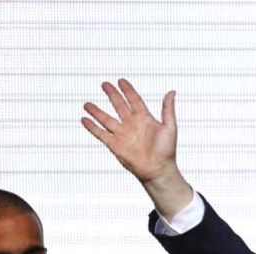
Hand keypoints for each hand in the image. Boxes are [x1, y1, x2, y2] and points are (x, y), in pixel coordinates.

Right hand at [82, 79, 192, 220]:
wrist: (158, 169)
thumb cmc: (167, 151)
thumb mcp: (169, 127)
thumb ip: (168, 109)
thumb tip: (171, 91)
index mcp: (145, 119)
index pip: (134, 100)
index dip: (128, 90)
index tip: (121, 81)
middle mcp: (132, 124)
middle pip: (119, 106)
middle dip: (112, 95)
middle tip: (104, 84)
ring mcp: (122, 134)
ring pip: (106, 119)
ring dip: (97, 111)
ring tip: (87, 104)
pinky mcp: (114, 144)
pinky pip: (100, 133)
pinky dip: (92, 127)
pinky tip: (84, 119)